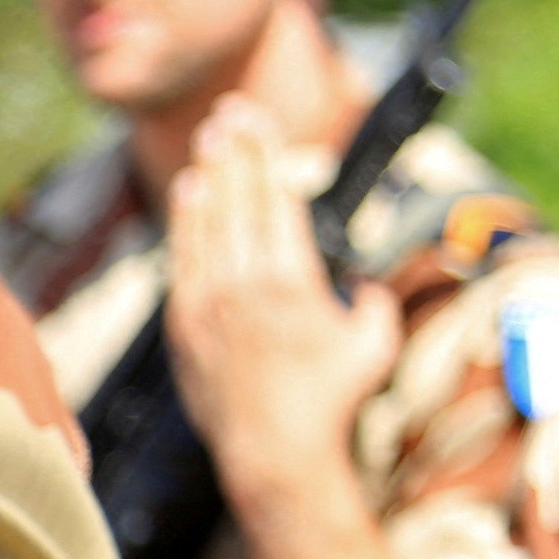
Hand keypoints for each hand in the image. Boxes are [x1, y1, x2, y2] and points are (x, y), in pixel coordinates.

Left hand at [165, 97, 400, 510]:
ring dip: (210, 173)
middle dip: (236, 148)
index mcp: (293, 279)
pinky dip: (186, 218)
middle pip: (237, 197)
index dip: (268, 153)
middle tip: (232, 109)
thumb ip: (372, 305)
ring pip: (205, 220)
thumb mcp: (374, 345)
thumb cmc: (335, 400)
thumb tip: (363, 286)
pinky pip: (184, 255)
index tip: (261, 119)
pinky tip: (189, 191)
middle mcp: (245, 281)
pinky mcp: (187, 321)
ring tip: (210, 136)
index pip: (277, 198)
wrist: (276, 450)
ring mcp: (209, 300)